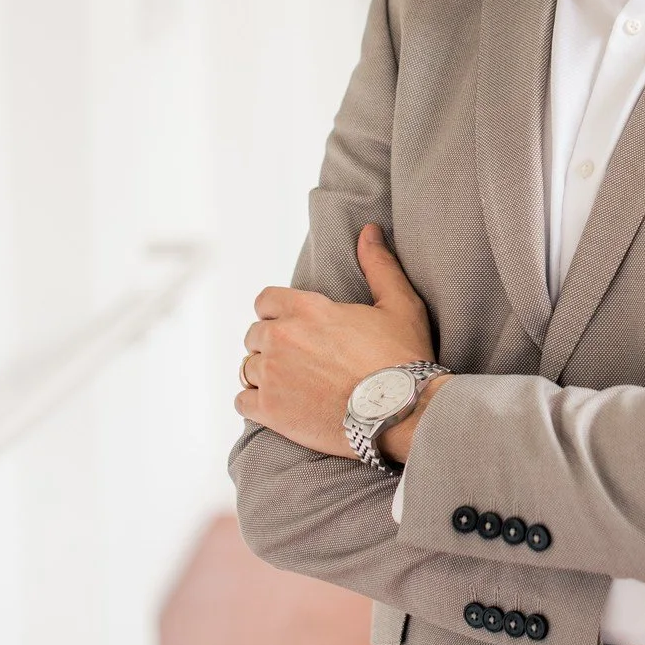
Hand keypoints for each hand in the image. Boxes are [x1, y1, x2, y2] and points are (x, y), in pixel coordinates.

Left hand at [236, 224, 434, 455]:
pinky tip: (278, 406)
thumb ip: (378, 265)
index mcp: (308, 309)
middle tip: (299, 359)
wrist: (400, 413)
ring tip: (292, 385)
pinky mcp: (270, 411)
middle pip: (254, 335)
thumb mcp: (399, 304)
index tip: (292, 325)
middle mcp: (282, 338)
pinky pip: (242, 401)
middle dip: (272, 344)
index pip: (266, 301)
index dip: (277, 312)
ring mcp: (272, 376)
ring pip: (248, 368)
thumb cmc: (403, 359)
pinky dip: (254, 403)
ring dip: (264, 375)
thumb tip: (369, 231)